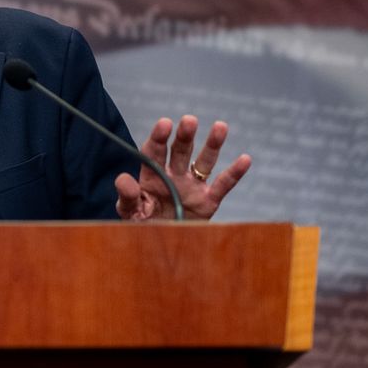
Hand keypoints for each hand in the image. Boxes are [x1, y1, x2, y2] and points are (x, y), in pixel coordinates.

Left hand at [114, 115, 250, 220]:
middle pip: (180, 152)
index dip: (159, 138)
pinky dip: (234, 173)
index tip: (165, 123)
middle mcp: (174, 176)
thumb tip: (123, 179)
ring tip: (220, 126)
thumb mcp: (130, 212)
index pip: (154, 152)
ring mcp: (192, 187)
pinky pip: (223, 185)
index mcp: (151, 176)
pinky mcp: (208, 201)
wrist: (160, 246)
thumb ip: (126, 196)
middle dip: (184, 136)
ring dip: (212, 145)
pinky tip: (245, 159)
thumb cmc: (142, 226)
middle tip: (189, 121)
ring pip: (204, 162)